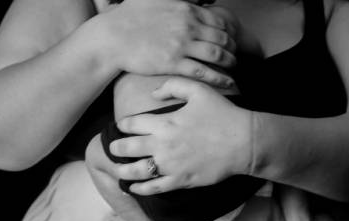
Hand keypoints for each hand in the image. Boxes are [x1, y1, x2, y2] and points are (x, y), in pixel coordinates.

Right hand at [99, 0, 236, 87]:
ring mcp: (181, 45)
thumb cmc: (129, 17)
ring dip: (229, 62)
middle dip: (232, 47)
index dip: (228, 32)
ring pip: (216, 54)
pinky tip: (227, 83)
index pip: (218, 21)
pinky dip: (219, 78)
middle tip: (235, 55)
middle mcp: (187, 26)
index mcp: (186, 9)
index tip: (230, 39)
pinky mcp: (173, 63)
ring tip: (233, 68)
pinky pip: (203, 72)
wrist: (113, 37)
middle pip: (221, 38)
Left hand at [109, 77, 252, 194]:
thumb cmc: (223, 114)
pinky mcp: (180, 180)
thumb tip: (153, 93)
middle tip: (113, 149)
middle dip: (116, 148)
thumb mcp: (199, 90)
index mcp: (164, 121)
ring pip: (137, 171)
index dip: (122, 125)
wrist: (243, 141)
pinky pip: (154, 188)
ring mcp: (171, 164)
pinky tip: (133, 188)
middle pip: (128, 148)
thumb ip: (173, 85)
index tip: (120, 127)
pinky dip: (140, 189)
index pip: (131, 124)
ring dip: (123, 171)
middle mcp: (163, 144)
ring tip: (118, 170)